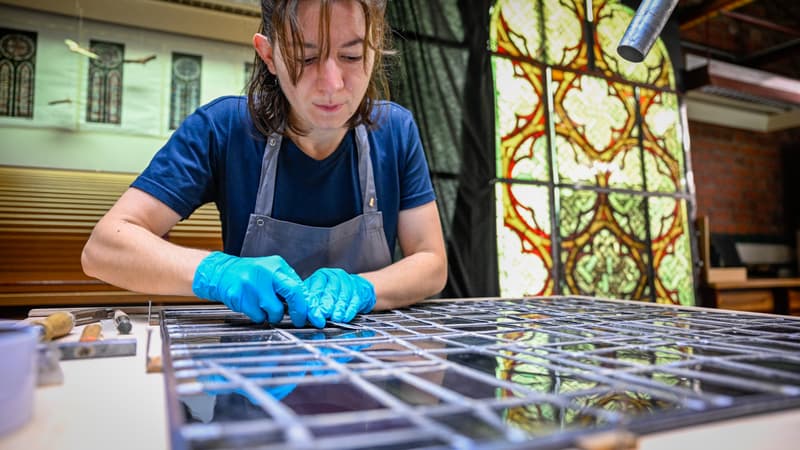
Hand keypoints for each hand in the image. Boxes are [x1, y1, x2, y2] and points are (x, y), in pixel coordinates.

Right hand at [192, 252, 308, 325]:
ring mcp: (252, 285)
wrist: (222, 272)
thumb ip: (288, 285)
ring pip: (274, 311)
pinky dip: (258, 316)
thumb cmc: (251, 274)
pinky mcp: (240, 296)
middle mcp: (266, 272)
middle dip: (298, 312)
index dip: (307, 304)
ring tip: (264, 306)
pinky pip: (258, 316)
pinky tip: (253, 306)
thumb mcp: (272, 272)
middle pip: (292, 294)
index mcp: (277, 266)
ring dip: (272, 315)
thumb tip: (307, 304)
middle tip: (298, 320)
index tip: (312, 316)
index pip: (298, 286)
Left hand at [304, 268, 375, 327]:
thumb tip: (298, 316)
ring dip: (338, 309)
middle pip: (329, 291)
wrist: (355, 289)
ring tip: (335, 318)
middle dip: (325, 305)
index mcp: (320, 276)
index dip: (313, 303)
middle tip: (322, 316)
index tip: (310, 315)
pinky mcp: (359, 290)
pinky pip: (354, 300)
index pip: (315, 289)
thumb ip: (309, 303)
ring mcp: (348, 282)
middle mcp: (334, 276)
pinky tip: (345, 317)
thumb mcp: (318, 294)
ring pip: (343, 295)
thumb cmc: (332, 293)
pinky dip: (350, 310)